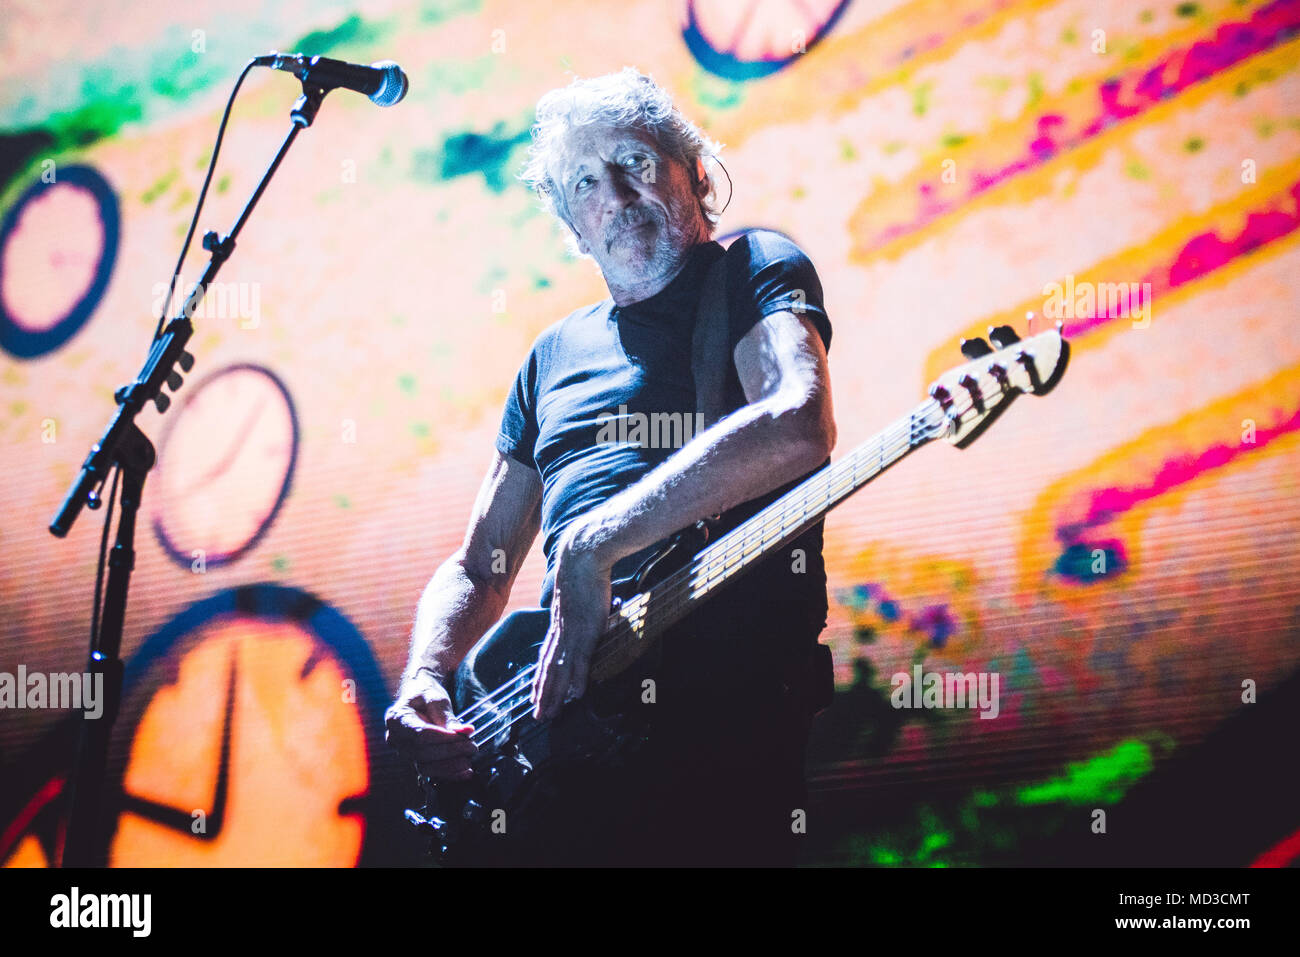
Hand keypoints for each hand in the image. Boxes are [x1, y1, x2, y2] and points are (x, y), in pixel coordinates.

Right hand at [385, 670, 476, 782]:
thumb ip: (447, 716)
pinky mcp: (414, 760)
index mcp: (397, 719)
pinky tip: (465, 773)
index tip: (465, 736)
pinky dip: (449, 774)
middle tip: (472, 747)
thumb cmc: (425, 694)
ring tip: (469, 760)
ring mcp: (403, 752)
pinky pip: (430, 772)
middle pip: (423, 753)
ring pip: (425, 767)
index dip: (445, 738)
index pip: (420, 735)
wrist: (417, 697)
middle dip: (450, 752)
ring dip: (450, 767)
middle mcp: (395, 739)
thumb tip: (464, 732)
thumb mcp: (435, 698)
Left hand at [531, 522, 613, 720]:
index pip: (546, 655)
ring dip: (554, 694)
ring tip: (549, 713)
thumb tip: (586, 610)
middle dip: (542, 693)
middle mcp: (561, 630)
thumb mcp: (577, 591)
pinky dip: (576, 678)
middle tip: (538, 715)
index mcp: (558, 621)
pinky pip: (580, 659)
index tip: (536, 694)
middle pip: (548, 668)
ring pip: (559, 669)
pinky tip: (575, 695)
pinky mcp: (587, 628)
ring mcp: (572, 630)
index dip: (541, 676)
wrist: (583, 552)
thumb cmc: (583, 567)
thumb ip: (579, 606)